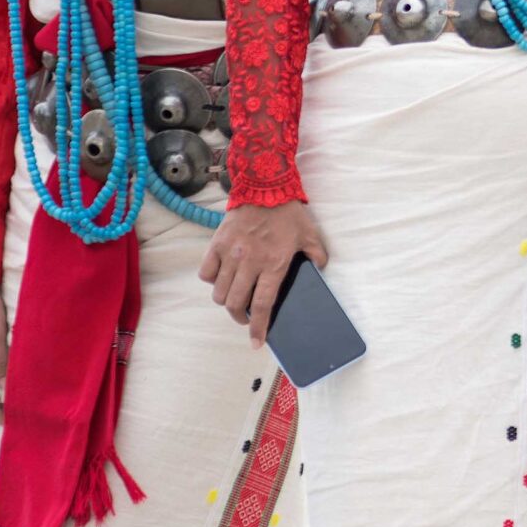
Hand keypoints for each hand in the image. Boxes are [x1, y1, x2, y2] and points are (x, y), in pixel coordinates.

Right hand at [199, 201, 329, 347]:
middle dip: (239, 318)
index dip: (257, 328)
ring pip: (219, 292)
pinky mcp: (216, 243)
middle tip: (245, 318)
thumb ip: (318, 256)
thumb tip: (319, 271)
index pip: (261, 305)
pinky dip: (211, 280)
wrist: (264, 184)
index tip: (256, 342)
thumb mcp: (311, 235)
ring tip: (234, 298)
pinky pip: (206, 272)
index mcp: (273, 264)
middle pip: (235, 304)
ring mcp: (230, 253)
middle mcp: (249, 262)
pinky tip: (221, 277)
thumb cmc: (289, 212)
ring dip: (226, 301)